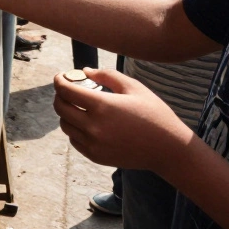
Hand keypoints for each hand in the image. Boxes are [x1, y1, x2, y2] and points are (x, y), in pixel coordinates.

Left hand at [53, 68, 193, 170]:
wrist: (168, 149)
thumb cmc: (154, 114)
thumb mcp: (133, 87)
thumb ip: (107, 75)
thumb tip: (85, 71)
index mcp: (102, 106)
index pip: (66, 91)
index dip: (60, 81)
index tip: (61, 76)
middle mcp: (94, 127)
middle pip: (61, 108)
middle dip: (60, 95)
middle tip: (68, 89)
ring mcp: (94, 144)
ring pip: (65, 125)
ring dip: (66, 113)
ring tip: (78, 105)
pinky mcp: (96, 156)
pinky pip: (75, 140)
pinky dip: (75, 129)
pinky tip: (87, 122)